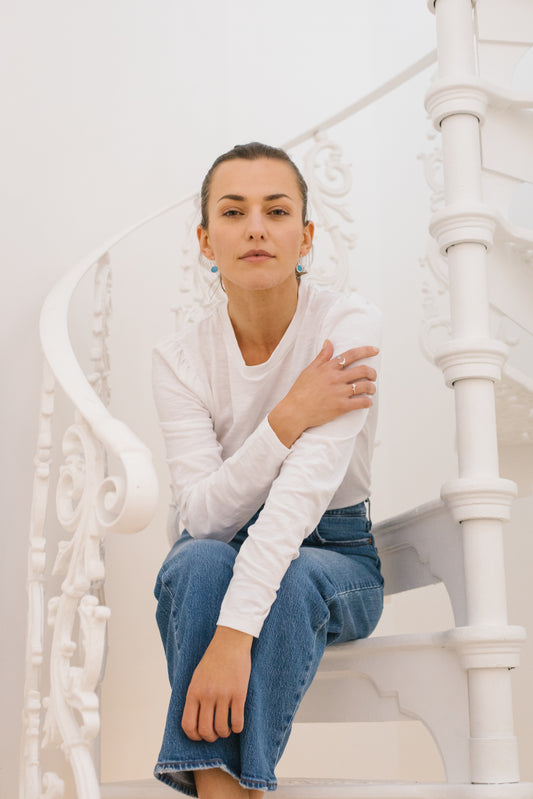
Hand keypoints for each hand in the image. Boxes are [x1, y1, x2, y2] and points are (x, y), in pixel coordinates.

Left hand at [181, 626, 252, 741]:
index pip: (188, 725)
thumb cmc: (212, 660)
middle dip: (210, 737)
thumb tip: (193, 721)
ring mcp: (223, 695)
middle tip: (215, 733)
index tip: (200, 736)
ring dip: (224, 733)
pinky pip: (237, 721)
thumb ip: (194, 697)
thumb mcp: (196, 678)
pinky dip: (237, 728)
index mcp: (193, 692)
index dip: (194, 736)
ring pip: (222, 728)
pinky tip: (237, 724)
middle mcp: (207, 695)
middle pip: (205, 730)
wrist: (230, 642)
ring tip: (226, 728)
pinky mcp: (239, 693)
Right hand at [269, 339, 377, 447]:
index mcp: (328, 368)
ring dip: (372, 387)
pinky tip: (367, 402)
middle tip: (373, 375)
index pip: (351, 355)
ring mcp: (339, 393)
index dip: (366, 351)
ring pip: (365, 386)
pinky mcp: (341, 407)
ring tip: (371, 389)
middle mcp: (336, 378)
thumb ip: (322, 356)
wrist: (295, 411)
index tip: (375, 350)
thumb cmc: (300, 391)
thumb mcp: (309, 370)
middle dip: (372, 372)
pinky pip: (361, 402)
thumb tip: (329, 342)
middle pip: (362, 370)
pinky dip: (368, 402)